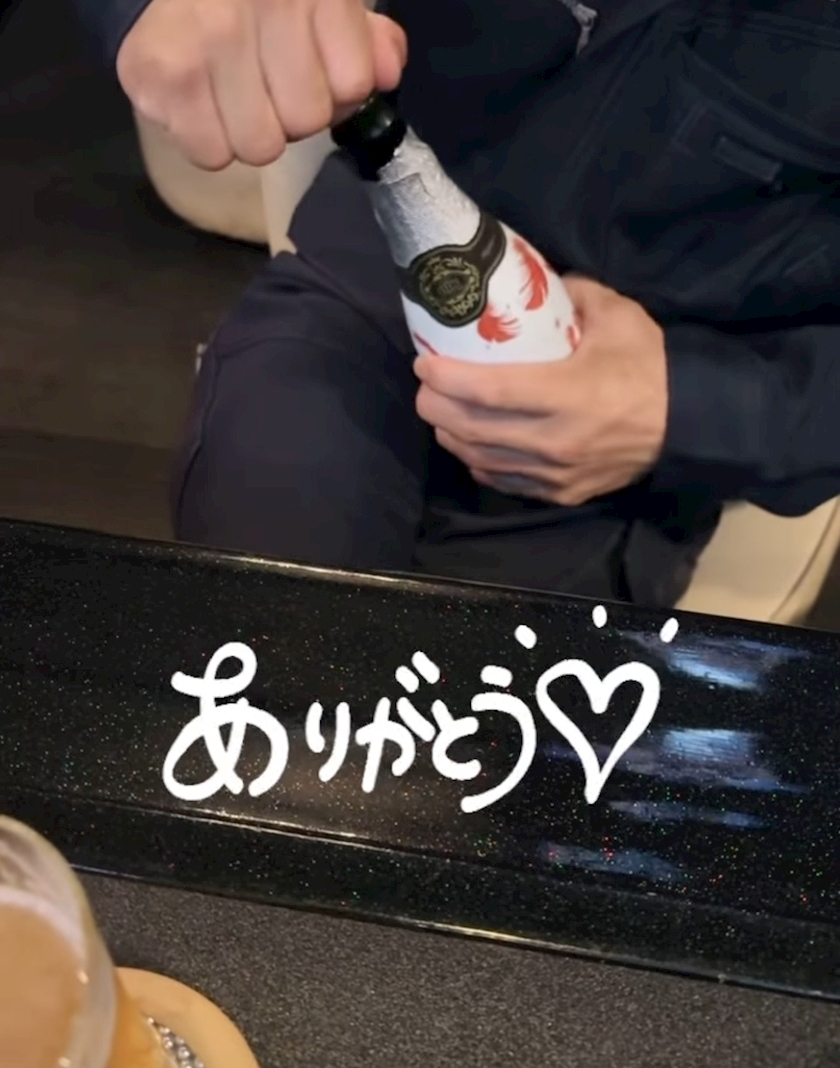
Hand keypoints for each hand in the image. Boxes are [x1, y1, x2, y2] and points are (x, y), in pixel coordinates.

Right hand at [117, 0, 406, 168]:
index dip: (333, 91)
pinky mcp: (165, 74)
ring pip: (260, 147)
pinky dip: (204, 140)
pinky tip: (194, 103)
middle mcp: (264, 5)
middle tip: (258, 83)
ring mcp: (210, 40)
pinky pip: (211, 154)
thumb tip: (388, 72)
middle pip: (306, 121)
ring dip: (244, 133)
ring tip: (224, 95)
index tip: (303, 67)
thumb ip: (359, 33)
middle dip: (286, 114)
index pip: (354, 83)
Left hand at [414, 276, 667, 506]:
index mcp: (567, 394)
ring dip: (451, 436)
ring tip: (441, 413)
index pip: (488, 391)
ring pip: (481, 460)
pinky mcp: (561, 493)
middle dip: (436, 407)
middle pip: (472, 430)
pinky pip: (505, 482)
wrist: (690, 424)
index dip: (447, 378)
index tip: (424, 362)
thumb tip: (535, 284)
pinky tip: (472, 445)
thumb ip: (573, 293)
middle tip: (426, 386)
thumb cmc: (651, 367)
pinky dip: (480, 463)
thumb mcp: (618, 315)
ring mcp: (555, 473)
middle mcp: (554, 441)